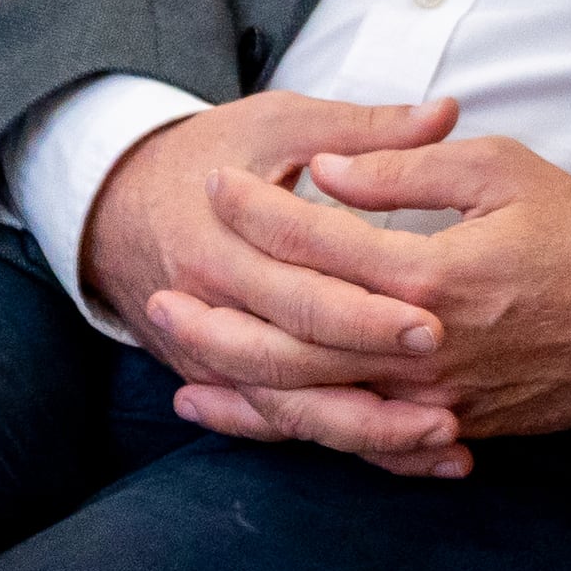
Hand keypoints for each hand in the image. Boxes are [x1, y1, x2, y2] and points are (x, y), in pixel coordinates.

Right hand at [74, 91, 477, 474]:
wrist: (117, 202)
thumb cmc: (212, 153)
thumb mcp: (278, 124)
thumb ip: (362, 129)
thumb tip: (444, 113)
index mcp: (221, 245)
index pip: (301, 293)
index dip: (366, 312)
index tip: (435, 322)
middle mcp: (210, 310)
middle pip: (297, 362)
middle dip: (374, 377)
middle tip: (453, 389)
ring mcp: (208, 356)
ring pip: (289, 411)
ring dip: (366, 432)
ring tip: (446, 438)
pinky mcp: (218, 381)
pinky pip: (281, 425)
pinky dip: (342, 444)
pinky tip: (412, 457)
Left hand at [160, 133, 570, 472]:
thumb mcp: (501, 171)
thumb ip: (406, 169)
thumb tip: (326, 172)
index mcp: (435, 274)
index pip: (322, 242)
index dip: (260, 210)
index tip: (216, 183)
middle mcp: (424, 347)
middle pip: (296, 336)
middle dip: (220, 311)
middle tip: (160, 287)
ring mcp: (432, 397)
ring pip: (313, 399)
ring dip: (237, 379)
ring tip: (178, 355)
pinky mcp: (445, 427)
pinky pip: (351, 437)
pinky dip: (290, 430)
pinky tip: (243, 416)